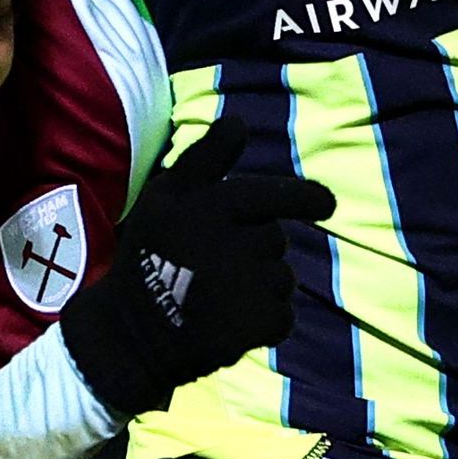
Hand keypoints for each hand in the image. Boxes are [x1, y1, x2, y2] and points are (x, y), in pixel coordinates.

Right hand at [58, 124, 333, 419]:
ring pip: (281, 277)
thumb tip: (239, 123)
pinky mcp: (252, 320)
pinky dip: (265, 324)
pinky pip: (282, 316)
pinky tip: (231, 324)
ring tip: (219, 299)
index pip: (264, 192)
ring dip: (261, 288)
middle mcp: (219, 233)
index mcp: (199, 201)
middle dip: (258, 250)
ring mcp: (239, 278)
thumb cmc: (150, 260)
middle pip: (275, 237)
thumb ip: (203, 161)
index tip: (329, 206)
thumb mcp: (162, 199)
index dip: (302, 196)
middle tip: (222, 269)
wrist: (129, 335)